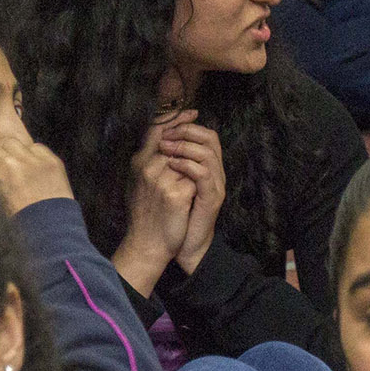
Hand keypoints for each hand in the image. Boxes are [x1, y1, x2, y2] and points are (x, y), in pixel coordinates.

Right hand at [0, 129, 74, 213]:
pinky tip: (37, 169)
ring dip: (21, 152)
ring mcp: (37, 160)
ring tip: (24, 166)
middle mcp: (16, 161)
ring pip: (22, 143)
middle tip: (9, 164)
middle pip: (6, 142)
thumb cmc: (18, 218)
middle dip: (5, 151)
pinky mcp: (53, 161)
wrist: (47, 229)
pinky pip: (39, 148)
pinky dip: (36, 155)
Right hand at [118, 116, 196, 294]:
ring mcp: (162, 181)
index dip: (176, 118)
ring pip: (188, 158)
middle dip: (190, 137)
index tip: (192, 113)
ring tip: (194, 171)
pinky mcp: (176, 195)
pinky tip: (194, 191)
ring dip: (195, 162)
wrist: (147, 244)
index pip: (157, 130)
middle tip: (200, 127)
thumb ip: (150, 161)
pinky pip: (195, 177)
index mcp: (138, 163)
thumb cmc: (144, 214)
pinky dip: (198, 181)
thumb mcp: (140, 183)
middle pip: (176, 140)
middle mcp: (147, 168)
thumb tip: (165, 138)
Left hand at [155, 117, 224, 272]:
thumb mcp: (167, 185)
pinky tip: (172, 164)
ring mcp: (216, 184)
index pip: (203, 134)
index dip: (185, 124)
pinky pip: (203, 174)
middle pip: (210, 137)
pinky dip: (187, 165)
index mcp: (205, 167)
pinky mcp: (212, 198)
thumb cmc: (173, 217)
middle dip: (185, 130)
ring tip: (166, 146)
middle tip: (165, 134)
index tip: (164, 125)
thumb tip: (153, 143)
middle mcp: (215, 172)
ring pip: (208, 151)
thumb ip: (167, 165)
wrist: (183, 246)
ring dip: (185, 145)